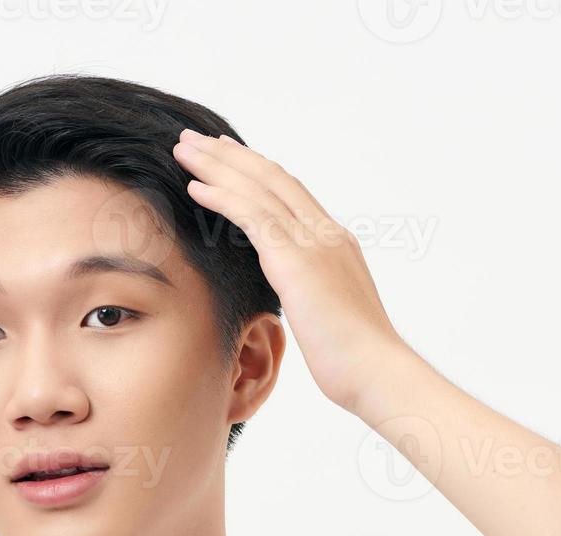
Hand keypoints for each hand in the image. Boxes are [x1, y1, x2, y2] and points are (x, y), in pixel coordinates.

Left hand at [172, 128, 409, 411]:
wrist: (376, 372)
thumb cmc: (355, 362)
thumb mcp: (329, 317)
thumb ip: (311, 296)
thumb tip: (298, 302)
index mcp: (336, 244)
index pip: (291, 193)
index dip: (257, 170)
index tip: (229, 155)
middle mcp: (326, 233)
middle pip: (272, 178)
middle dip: (231, 156)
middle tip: (197, 139)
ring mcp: (313, 242)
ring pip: (258, 188)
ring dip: (217, 165)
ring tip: (184, 149)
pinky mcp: (296, 259)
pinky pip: (251, 215)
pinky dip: (221, 196)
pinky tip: (195, 186)